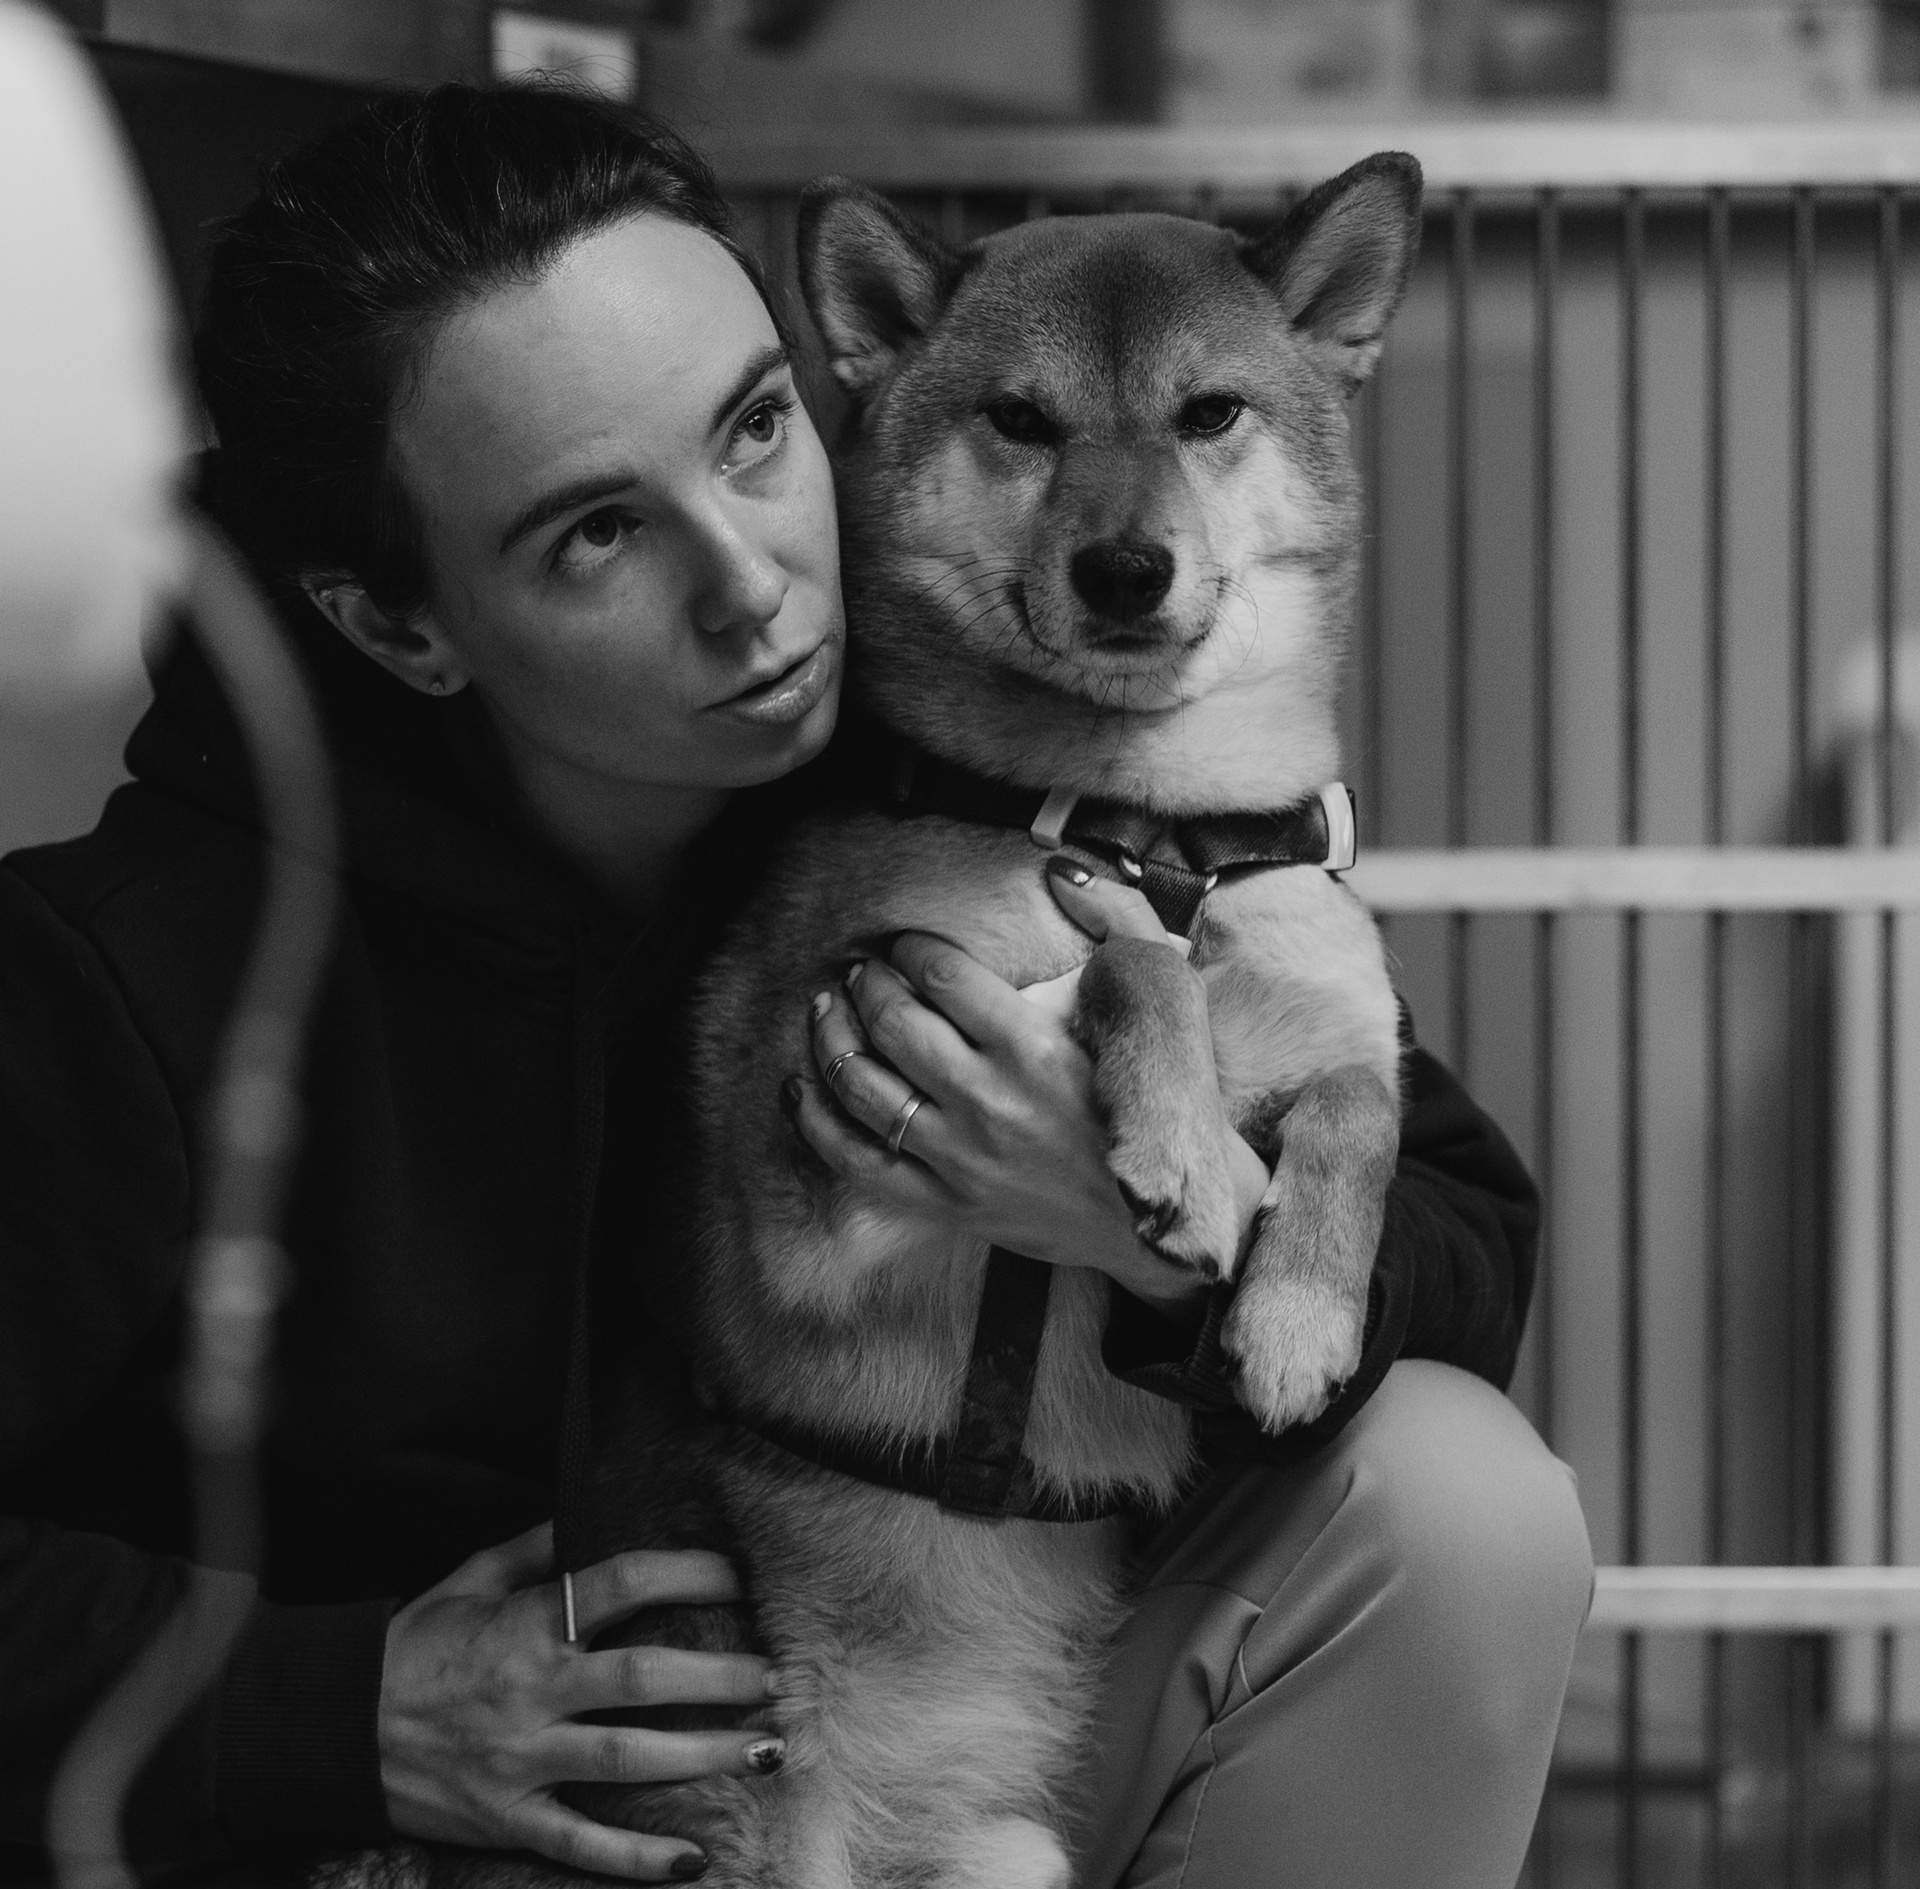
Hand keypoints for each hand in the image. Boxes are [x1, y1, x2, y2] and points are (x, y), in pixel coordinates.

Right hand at [380, 1523, 780, 1880]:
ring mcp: (522, 1760)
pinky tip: (693, 1863)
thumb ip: (532, 1550)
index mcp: (527, 1625)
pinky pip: (579, 1844)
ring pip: (628, 1759)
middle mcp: (532, 1692)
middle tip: (777, 1676)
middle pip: (643, 1678)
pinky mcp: (507, 1819)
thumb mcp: (464, 1581)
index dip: (687, 1573)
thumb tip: (586, 1517)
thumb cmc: (408, 1648)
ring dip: (703, 1755)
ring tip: (766, 1750)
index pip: (620, 1584)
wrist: (328, 1731)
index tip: (740, 1576)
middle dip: (718, 1676)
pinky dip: (636, 1859)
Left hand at [782, 865, 1265, 1307]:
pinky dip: (814, 1121)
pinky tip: (799, 1087)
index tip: (903, 946)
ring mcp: (961, 1158)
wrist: (1162, 1218)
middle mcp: (989, 1100)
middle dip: (864, 984)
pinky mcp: (946, 1205)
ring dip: (831, 1037)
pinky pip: (855, 1160)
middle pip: (891, 1022)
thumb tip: (1061, 870)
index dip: (908, 949)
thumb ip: (1119, 919)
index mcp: (1034, 1045)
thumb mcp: (1161, 995)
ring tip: (826, 1010)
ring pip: (862, 1086)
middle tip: (861, 972)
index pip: (940, 974)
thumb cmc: (1161, 1100)